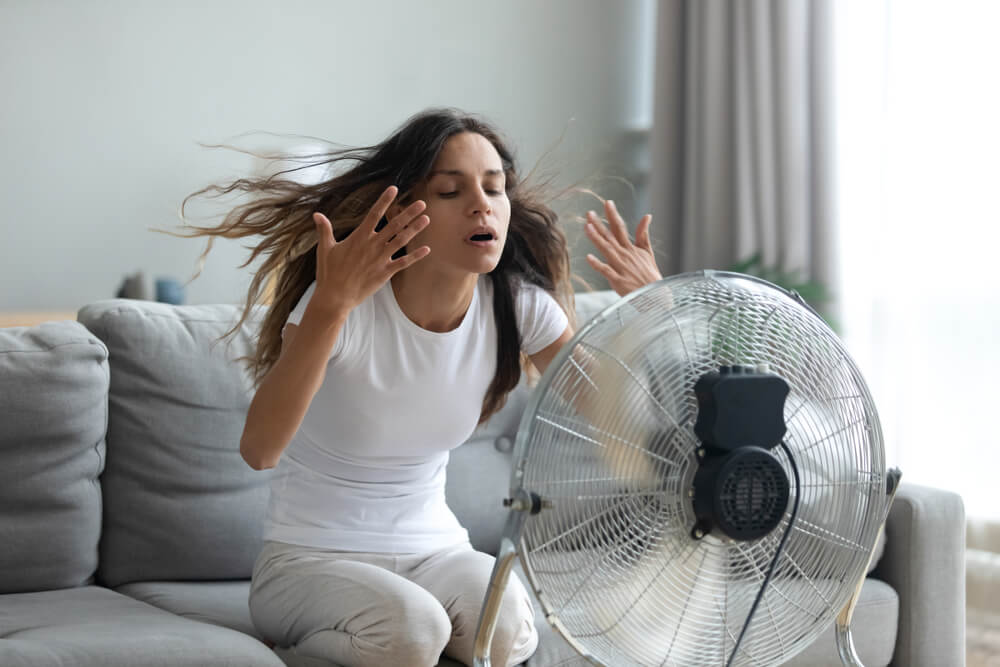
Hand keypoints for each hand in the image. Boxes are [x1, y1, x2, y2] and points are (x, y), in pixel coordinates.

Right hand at [309, 186, 429, 318]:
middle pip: (394, 225)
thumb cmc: (329, 272)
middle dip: (409, 214)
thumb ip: (324, 230)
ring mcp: (380, 259)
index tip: (394, 189)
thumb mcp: (325, 248)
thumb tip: (317, 214)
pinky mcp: (385, 273)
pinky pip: (404, 263)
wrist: (335, 297)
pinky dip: (416, 256)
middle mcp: (372, 245)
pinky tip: (427, 249)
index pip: (374, 214)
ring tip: (427, 219)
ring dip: (415, 230)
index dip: (384, 201)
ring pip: (401, 241)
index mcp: (359, 237)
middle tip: (422, 203)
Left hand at [584, 200, 661, 296]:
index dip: (613, 215)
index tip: (607, 202)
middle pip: (610, 237)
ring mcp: (621, 267)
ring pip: (607, 250)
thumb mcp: (648, 252)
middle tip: (589, 213)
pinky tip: (588, 257)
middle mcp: (625, 255)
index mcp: (631, 248)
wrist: (656, 295)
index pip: (621, 228)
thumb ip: (644, 234)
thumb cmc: (650, 275)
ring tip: (587, 227)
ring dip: (597, 238)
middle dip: (599, 224)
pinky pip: (606, 271)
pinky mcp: (618, 280)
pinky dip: (598, 264)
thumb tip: (647, 215)